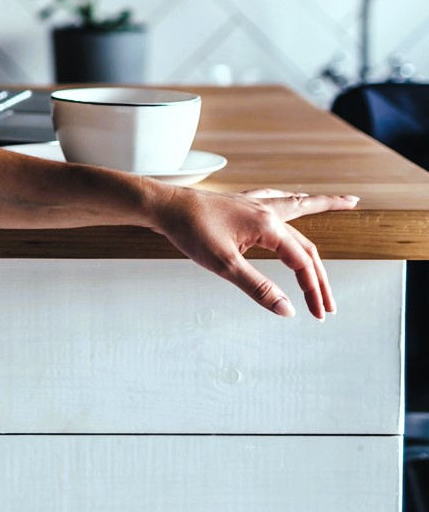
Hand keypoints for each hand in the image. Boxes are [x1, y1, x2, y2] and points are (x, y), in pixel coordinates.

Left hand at [148, 184, 361, 317]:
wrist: (163, 206)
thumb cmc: (189, 230)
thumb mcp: (224, 265)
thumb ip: (258, 288)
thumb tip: (287, 310)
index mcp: (268, 226)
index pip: (302, 263)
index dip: (313, 290)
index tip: (318, 313)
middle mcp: (267, 211)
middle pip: (306, 244)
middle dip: (320, 275)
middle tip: (331, 303)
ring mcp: (255, 204)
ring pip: (299, 207)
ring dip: (323, 206)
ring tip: (348, 202)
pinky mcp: (242, 203)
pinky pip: (278, 199)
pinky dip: (295, 199)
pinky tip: (296, 198)